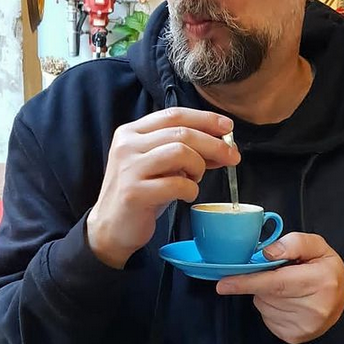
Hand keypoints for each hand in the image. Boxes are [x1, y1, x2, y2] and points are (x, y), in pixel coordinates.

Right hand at [87, 108, 239, 268]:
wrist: (111, 228)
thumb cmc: (141, 193)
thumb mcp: (160, 165)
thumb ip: (184, 150)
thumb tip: (223, 144)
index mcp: (131, 132)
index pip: (174, 114)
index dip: (205, 119)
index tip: (228, 128)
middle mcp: (127, 145)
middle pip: (181, 132)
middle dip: (214, 144)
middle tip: (232, 157)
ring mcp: (128, 168)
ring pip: (180, 152)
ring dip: (198, 166)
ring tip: (195, 179)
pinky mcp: (134, 193)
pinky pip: (176, 184)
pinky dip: (191, 189)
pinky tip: (187, 195)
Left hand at [216, 233, 343, 343]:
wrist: (342, 297)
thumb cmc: (326, 268)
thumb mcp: (317, 246)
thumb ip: (292, 243)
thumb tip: (266, 253)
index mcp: (321, 281)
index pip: (276, 283)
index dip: (247, 282)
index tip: (223, 284)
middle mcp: (315, 308)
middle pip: (266, 294)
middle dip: (261, 281)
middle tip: (278, 272)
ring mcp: (306, 327)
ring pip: (264, 306)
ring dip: (266, 294)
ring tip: (289, 287)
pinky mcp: (296, 337)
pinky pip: (267, 318)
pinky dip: (270, 307)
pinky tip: (288, 301)